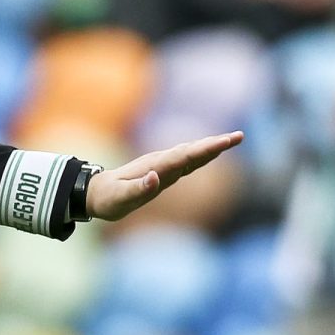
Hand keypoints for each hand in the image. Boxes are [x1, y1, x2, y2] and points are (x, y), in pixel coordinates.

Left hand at [88, 132, 243, 222]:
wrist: (96, 192)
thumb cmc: (108, 198)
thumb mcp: (119, 198)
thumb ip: (137, 189)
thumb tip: (155, 178)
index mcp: (154, 167)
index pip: (184, 156)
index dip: (205, 149)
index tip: (224, 142)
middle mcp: (161, 162)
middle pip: (192, 151)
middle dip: (215, 144)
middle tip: (238, 136)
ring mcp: (162, 166)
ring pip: (191, 153)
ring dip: (211, 147)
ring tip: (232, 139)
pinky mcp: (163, 171)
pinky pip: (186, 161)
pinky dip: (201, 155)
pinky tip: (212, 151)